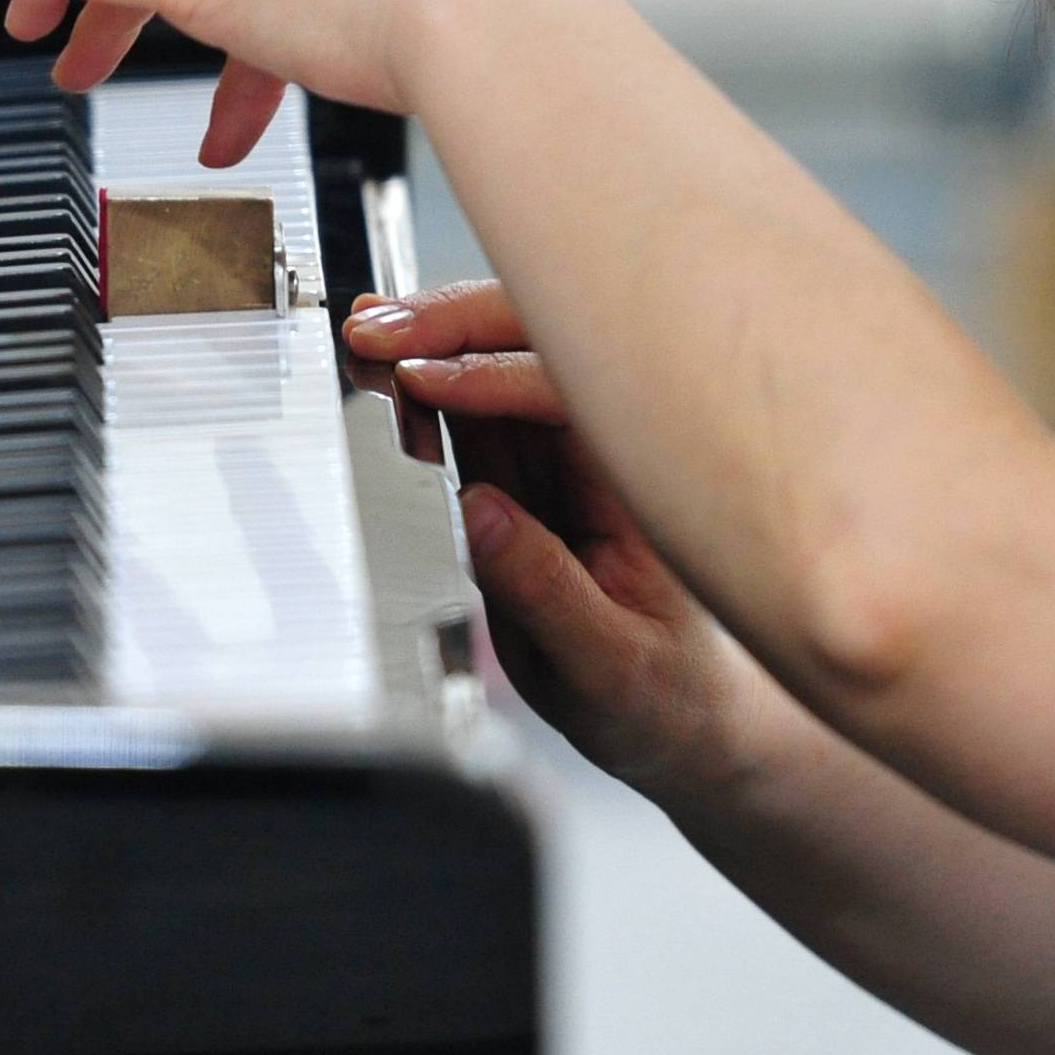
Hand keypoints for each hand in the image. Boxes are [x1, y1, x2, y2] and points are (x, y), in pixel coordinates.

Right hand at [345, 280, 789, 799]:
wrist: (686, 726)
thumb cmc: (670, 697)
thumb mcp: (609, 667)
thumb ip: (545, 592)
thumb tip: (480, 514)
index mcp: (650, 486)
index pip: (573, 393)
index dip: (493, 372)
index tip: (421, 378)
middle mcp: (615, 456)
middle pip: (542, 348)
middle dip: (455, 327)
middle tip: (374, 330)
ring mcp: (572, 461)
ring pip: (503, 370)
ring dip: (437, 344)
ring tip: (368, 338)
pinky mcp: (534, 477)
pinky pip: (481, 414)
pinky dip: (433, 385)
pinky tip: (393, 369)